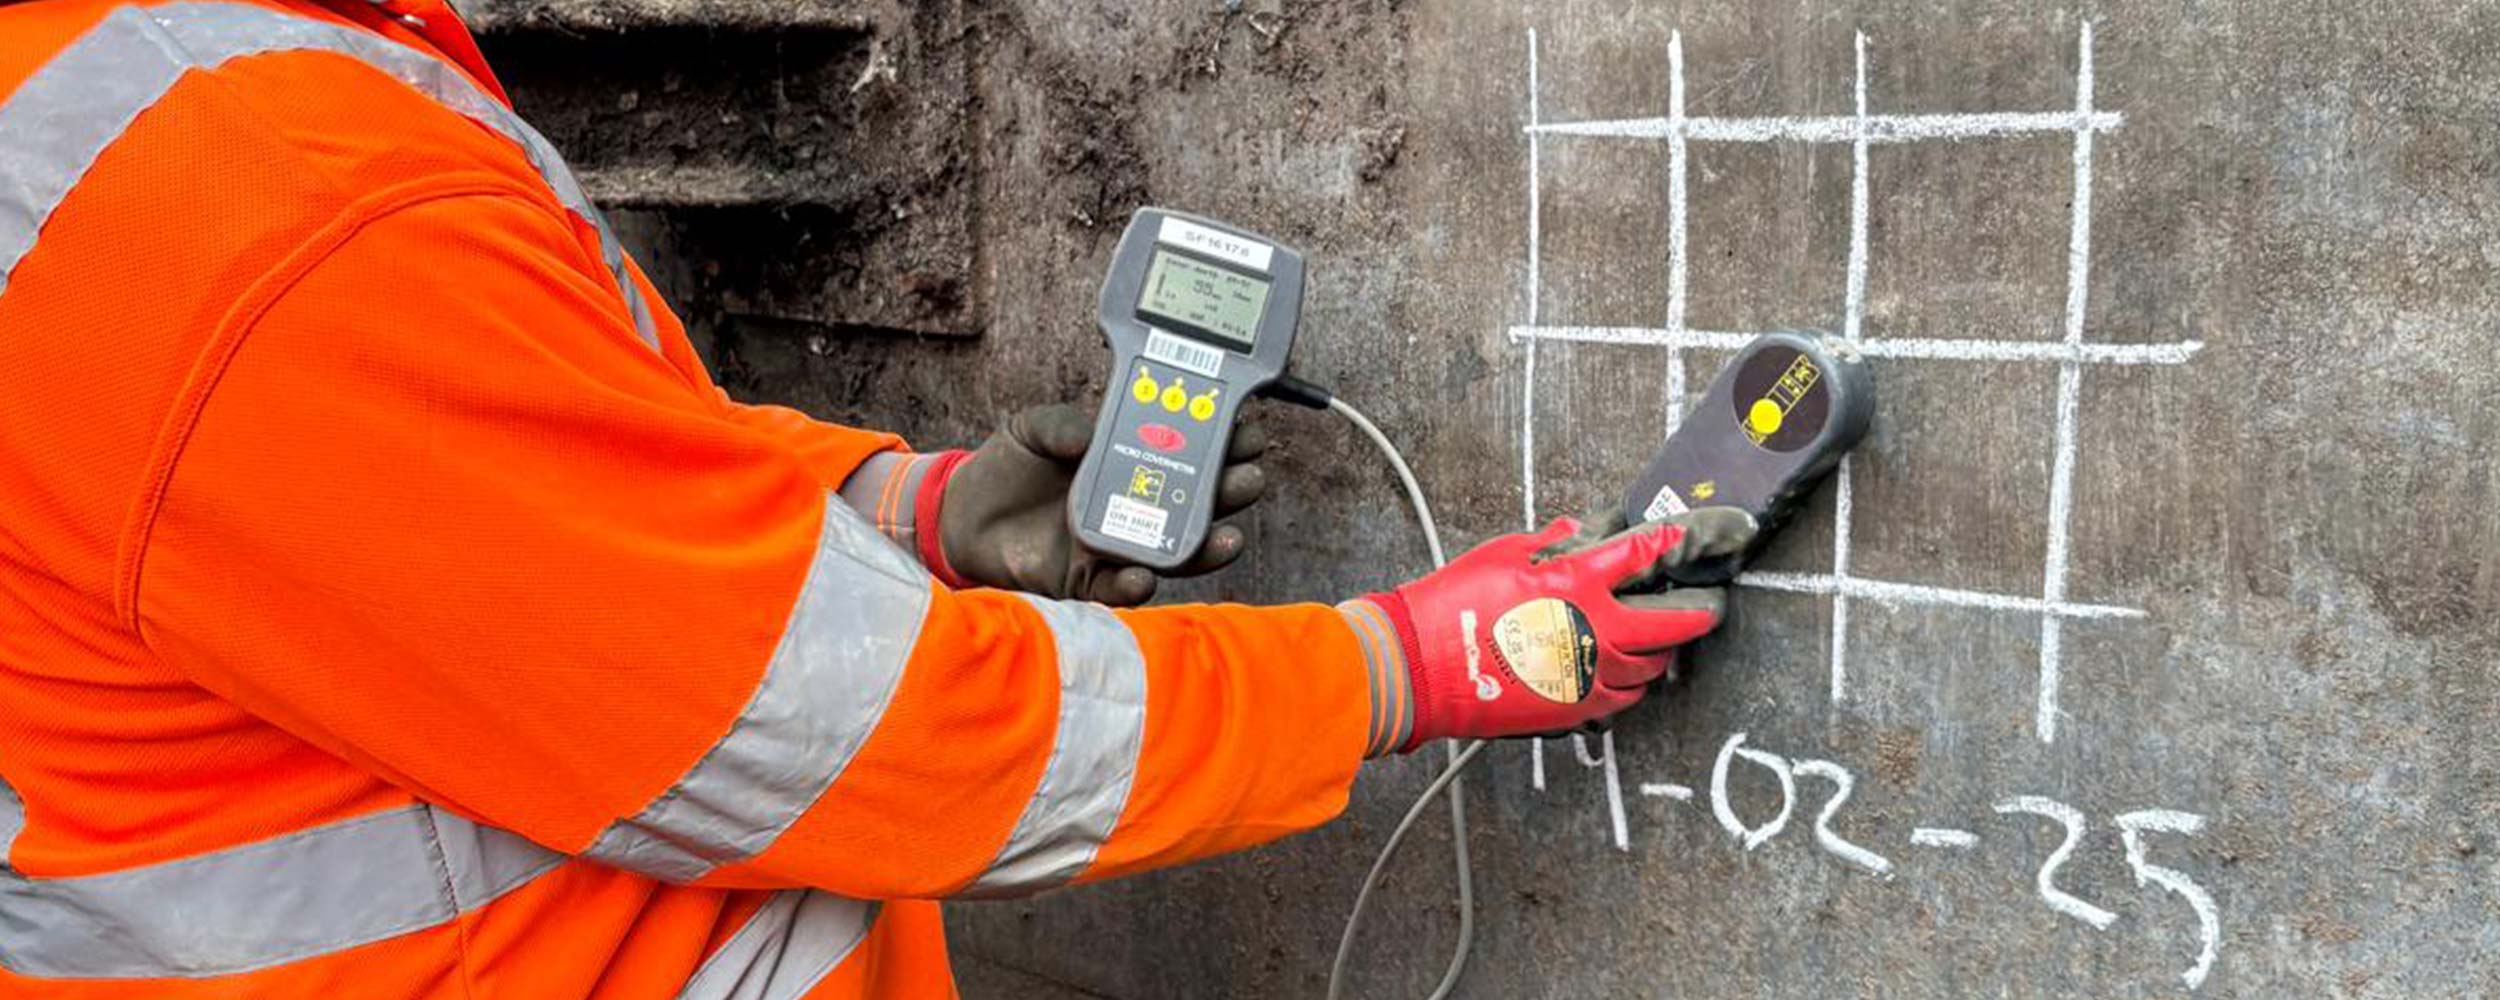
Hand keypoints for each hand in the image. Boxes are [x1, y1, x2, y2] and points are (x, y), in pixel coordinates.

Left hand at [935, 403, 1266, 604]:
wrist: (960, 515)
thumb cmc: (1007, 466)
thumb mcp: (1031, 429)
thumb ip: (1057, 424)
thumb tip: (1087, 437)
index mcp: (1129, 461)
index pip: (1188, 451)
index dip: (1220, 442)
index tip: (1246, 430)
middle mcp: (1133, 505)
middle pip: (1195, 503)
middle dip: (1228, 491)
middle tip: (1248, 478)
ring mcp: (1115, 545)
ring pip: (1173, 551)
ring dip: (1204, 546)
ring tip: (1226, 537)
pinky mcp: (1086, 580)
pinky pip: (1120, 588)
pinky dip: (1135, 585)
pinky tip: (1143, 576)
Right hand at [1344, 508, 1754, 752]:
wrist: (1421, 668)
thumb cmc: (1454, 605)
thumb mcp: (1505, 553)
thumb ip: (1552, 542)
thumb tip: (1579, 531)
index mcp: (1577, 582)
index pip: (1647, 552)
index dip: (1686, 539)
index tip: (1711, 534)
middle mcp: (1594, 630)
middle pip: (1674, 622)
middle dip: (1701, 610)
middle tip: (1711, 603)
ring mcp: (1588, 675)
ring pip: (1654, 667)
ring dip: (1665, 650)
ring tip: (1663, 638)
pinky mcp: (1575, 709)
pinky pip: (1624, 698)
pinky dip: (1632, 683)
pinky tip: (1624, 673)